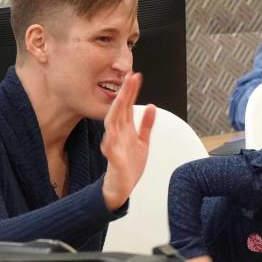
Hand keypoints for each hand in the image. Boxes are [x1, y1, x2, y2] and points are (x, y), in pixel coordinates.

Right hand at [100, 72, 155, 210]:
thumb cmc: (129, 164)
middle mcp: (118, 134)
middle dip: (124, 94)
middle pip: (119, 110)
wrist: (122, 186)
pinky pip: (110, 150)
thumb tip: (151, 106)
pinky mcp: (113, 160)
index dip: (131, 91)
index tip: (135, 76)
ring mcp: (114, 146)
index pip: (127, 105)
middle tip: (130, 78)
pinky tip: (111, 134)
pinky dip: (110, 142)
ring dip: (116, 110)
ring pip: (112, 125)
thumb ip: (146, 124)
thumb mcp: (143, 141)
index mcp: (126, 129)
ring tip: (121, 98)